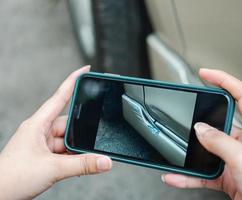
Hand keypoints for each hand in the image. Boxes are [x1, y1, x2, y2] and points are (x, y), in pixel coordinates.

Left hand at [0, 66, 111, 199]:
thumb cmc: (11, 178)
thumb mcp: (53, 168)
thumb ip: (83, 164)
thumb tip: (105, 161)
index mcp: (38, 124)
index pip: (60, 97)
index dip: (73, 81)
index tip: (86, 70)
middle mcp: (40, 131)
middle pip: (70, 124)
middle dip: (82, 133)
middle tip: (93, 142)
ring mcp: (42, 144)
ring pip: (68, 140)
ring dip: (77, 150)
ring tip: (81, 160)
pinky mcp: (44, 156)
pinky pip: (65, 152)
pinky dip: (73, 158)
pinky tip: (77, 165)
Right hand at [162, 69, 241, 199]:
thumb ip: (220, 142)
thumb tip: (200, 129)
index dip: (224, 80)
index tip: (206, 73)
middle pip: (220, 120)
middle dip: (202, 119)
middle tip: (186, 114)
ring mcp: (236, 158)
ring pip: (209, 148)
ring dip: (192, 152)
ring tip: (178, 150)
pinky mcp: (227, 175)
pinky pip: (204, 171)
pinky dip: (189, 174)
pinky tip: (177, 176)